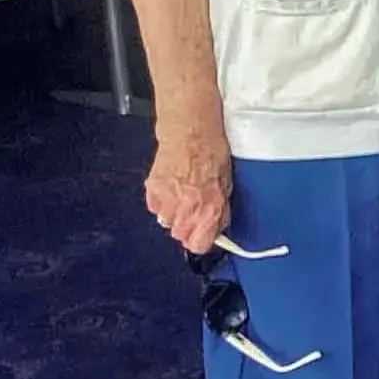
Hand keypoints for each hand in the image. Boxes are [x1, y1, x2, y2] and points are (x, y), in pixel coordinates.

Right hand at [144, 122, 232, 253]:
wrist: (191, 133)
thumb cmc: (212, 154)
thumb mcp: (226, 186)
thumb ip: (219, 212)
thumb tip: (216, 228)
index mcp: (209, 211)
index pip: (199, 245)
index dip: (201, 240)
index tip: (202, 234)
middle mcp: (187, 210)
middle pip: (180, 236)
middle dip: (187, 225)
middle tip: (193, 207)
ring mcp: (167, 202)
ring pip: (166, 222)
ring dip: (173, 213)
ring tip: (181, 193)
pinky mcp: (152, 191)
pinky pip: (155, 207)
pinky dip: (161, 201)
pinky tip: (171, 185)